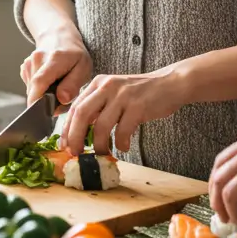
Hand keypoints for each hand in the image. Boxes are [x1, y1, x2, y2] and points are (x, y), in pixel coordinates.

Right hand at [20, 31, 92, 107]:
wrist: (60, 37)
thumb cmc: (75, 55)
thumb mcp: (83, 68)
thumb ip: (73, 84)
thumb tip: (62, 99)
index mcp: (54, 59)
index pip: (39, 82)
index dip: (38, 101)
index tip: (43, 114)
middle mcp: (37, 59)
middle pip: (35, 91)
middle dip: (47, 103)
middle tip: (63, 100)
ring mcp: (28, 63)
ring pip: (32, 91)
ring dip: (44, 97)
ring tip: (58, 89)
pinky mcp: (24, 69)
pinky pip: (30, 88)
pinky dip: (40, 91)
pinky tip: (50, 84)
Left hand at [61, 68, 189, 155]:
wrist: (171, 84)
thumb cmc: (141, 93)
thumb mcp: (115, 94)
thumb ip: (99, 107)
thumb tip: (80, 134)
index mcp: (98, 83)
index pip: (75, 107)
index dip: (67, 129)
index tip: (65, 146)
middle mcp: (107, 86)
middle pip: (82, 114)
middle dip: (76, 138)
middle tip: (77, 153)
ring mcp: (123, 95)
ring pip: (101, 125)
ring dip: (100, 145)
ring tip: (103, 153)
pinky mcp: (138, 105)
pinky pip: (123, 130)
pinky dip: (121, 143)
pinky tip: (124, 146)